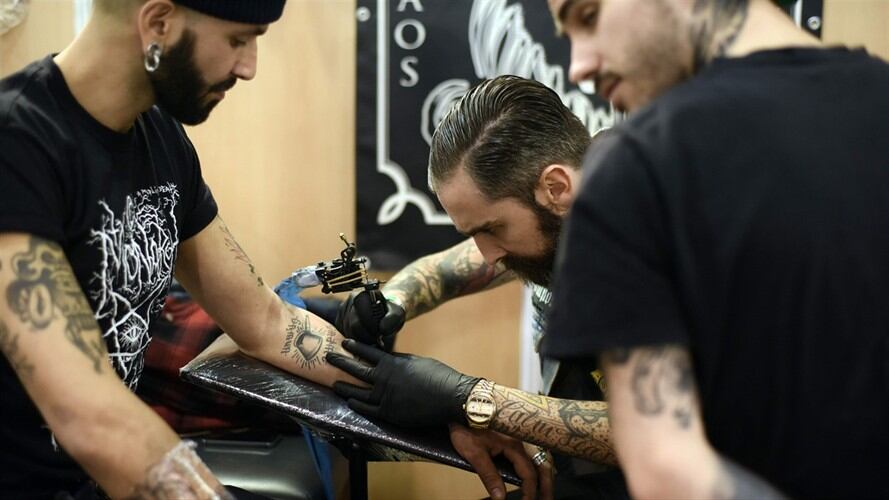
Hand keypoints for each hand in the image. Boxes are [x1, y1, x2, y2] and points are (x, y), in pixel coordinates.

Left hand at [326, 339, 479, 425]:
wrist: (450, 397)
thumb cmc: (439, 376)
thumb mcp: (417, 361)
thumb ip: (400, 361)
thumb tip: (389, 359)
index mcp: (392, 362)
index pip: (367, 352)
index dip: (354, 347)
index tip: (344, 342)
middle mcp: (384, 378)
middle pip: (356, 369)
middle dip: (340, 362)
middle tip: (328, 357)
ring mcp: (384, 396)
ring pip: (357, 391)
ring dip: (344, 386)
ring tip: (333, 383)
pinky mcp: (388, 413)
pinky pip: (367, 409)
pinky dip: (356, 404)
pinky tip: (349, 401)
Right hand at [334, 290, 404, 350]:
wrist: (385, 310)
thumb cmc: (391, 312)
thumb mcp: (397, 314)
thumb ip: (391, 320)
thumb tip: (382, 329)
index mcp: (364, 295)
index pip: (359, 320)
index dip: (369, 333)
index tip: (378, 336)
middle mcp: (351, 299)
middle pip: (351, 327)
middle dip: (364, 337)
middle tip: (375, 339)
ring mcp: (343, 308)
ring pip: (346, 331)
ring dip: (358, 339)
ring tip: (371, 337)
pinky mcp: (339, 317)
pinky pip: (342, 332)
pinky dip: (352, 338)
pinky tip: (363, 335)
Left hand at [448, 423, 551, 499]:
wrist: (463, 402)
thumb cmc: (467, 425)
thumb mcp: (475, 454)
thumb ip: (489, 476)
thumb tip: (500, 497)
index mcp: (514, 446)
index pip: (529, 474)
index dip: (530, 492)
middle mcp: (523, 439)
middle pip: (543, 465)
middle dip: (547, 485)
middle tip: (547, 499)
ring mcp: (522, 434)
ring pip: (542, 455)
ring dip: (546, 473)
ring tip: (547, 487)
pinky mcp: (517, 431)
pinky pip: (535, 448)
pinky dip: (540, 460)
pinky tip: (538, 466)